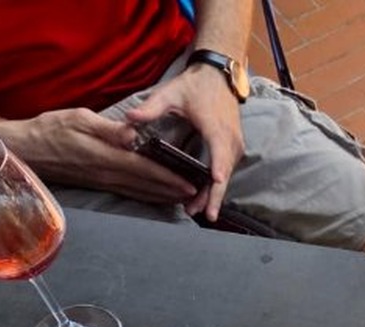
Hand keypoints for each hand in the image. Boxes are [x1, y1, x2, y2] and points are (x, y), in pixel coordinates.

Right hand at [0, 108, 197, 203]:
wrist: (26, 150)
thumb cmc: (51, 129)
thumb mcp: (79, 119)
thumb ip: (108, 129)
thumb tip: (132, 134)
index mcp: (106, 157)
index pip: (145, 169)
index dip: (170, 177)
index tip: (190, 183)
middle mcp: (107, 174)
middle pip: (148, 185)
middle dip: (174, 190)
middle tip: (199, 195)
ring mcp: (103, 182)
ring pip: (140, 192)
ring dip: (164, 196)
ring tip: (186, 199)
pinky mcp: (99, 184)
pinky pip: (129, 193)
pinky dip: (147, 196)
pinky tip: (158, 197)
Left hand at [125, 65, 245, 220]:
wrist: (219, 75)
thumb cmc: (195, 85)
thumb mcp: (171, 93)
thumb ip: (151, 107)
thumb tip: (130, 118)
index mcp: (216, 128)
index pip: (219, 154)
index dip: (217, 173)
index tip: (214, 187)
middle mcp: (230, 140)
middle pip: (224, 174)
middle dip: (213, 195)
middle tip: (199, 213)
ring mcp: (234, 145)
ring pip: (226, 176)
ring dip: (214, 194)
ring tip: (198, 210)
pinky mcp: (233, 148)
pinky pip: (225, 170)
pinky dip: (216, 185)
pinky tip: (203, 197)